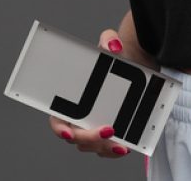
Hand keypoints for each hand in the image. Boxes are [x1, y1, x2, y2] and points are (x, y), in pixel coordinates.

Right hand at [46, 29, 142, 157]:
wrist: (133, 69)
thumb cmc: (112, 59)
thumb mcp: (109, 44)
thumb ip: (108, 39)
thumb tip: (113, 46)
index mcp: (70, 100)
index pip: (57, 119)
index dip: (59, 128)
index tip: (68, 132)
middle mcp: (78, 119)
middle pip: (77, 138)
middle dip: (90, 139)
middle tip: (109, 130)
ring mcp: (92, 129)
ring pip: (93, 147)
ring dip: (105, 148)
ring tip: (121, 144)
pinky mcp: (108, 136)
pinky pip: (107, 150)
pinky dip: (115, 151)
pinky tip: (127, 146)